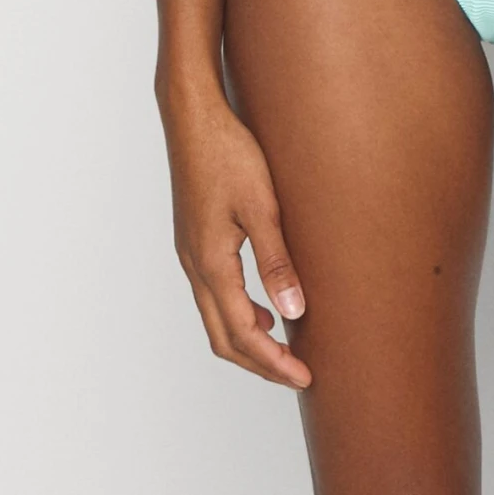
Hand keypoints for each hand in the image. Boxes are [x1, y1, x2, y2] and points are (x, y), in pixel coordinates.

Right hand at [160, 85, 312, 386]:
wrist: (193, 117)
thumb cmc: (227, 152)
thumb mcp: (261, 205)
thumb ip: (277, 260)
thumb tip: (293, 312)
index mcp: (211, 263)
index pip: (243, 333)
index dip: (273, 362)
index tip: (304, 377)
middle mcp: (194, 265)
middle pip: (223, 337)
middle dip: (259, 362)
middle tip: (297, 373)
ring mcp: (190, 253)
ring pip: (215, 317)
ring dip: (247, 338)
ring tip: (283, 345)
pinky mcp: (194, 239)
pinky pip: (214, 293)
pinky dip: (238, 311)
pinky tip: (263, 301)